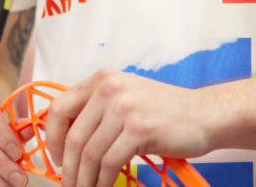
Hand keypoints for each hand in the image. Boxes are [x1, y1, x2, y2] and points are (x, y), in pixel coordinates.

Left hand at [44, 69, 212, 186]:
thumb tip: (66, 140)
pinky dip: (103, 182)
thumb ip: (97, 109)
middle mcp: (109, 88)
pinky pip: (109, 163)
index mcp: (102, 79)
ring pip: (89, 153)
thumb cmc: (164, 111)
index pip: (59, 108)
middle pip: (73, 137)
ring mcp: (124, 108)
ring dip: (84, 179)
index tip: (55, 159)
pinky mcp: (139, 129)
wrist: (204, 114)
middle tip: (69, 185)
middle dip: (68, 168)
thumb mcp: (125, 97)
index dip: (51, 139)